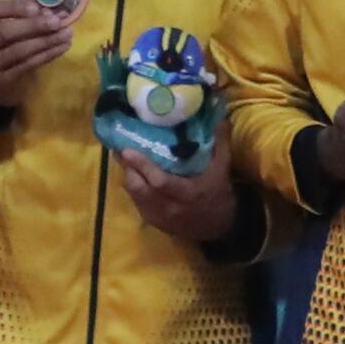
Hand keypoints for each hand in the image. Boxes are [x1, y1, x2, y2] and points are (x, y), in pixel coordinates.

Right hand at [0, 0, 80, 98]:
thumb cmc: (1, 48)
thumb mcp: (4, 30)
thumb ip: (24, 18)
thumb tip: (53, 13)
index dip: (13, 7)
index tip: (36, 7)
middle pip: (5, 32)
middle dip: (34, 25)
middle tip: (57, 22)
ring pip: (19, 50)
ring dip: (46, 41)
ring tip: (66, 34)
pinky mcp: (1, 80)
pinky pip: (27, 65)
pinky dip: (47, 55)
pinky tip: (61, 47)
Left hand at [120, 143, 244, 243]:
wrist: (218, 227)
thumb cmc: (219, 195)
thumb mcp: (222, 169)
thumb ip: (220, 143)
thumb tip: (220, 116)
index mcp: (186, 193)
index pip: (159, 181)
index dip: (142, 166)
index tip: (127, 149)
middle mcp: (169, 207)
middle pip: (138, 187)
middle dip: (128, 168)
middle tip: (122, 149)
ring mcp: (158, 216)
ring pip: (133, 194)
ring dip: (128, 175)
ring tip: (125, 159)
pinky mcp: (153, 220)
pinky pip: (135, 201)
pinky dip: (133, 186)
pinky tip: (134, 174)